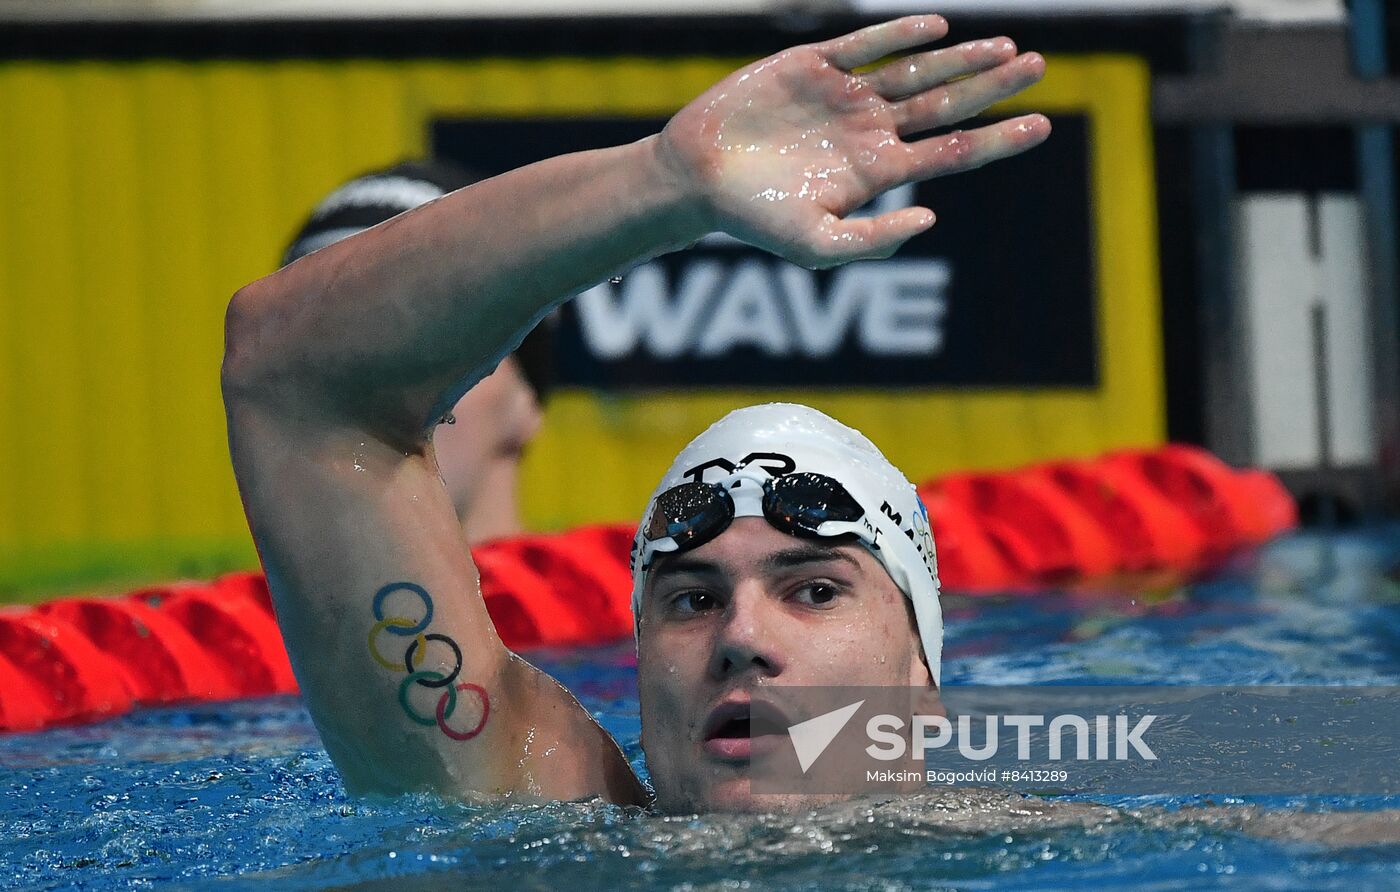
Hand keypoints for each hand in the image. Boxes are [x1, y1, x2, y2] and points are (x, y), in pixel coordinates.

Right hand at [658, 15, 1049, 268]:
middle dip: (992, 87)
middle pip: (946, 104)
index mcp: (878, 171)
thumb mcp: (815, 246)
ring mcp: (844, 94)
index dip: (997, 139)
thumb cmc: (753, 219)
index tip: (1042, 125)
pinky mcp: (812, 65)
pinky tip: (935, 30)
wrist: (696, 178)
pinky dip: (900, 36)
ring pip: (915, 71)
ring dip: (960, 59)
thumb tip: (932, 217)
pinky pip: (865, 45)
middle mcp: (870, 129)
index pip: (952, 152)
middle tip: (1039, 67)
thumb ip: (873, 241)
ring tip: (1006, 49)